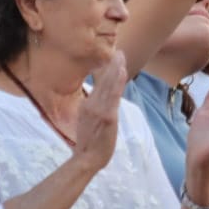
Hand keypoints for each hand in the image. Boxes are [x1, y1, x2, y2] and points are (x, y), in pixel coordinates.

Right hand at [73, 52, 127, 172]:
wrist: (86, 158)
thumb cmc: (89, 141)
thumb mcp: (86, 120)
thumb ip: (93, 107)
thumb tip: (99, 96)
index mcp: (87, 104)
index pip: (97, 82)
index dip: (104, 69)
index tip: (111, 56)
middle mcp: (92, 104)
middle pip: (103, 80)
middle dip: (111, 64)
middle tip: (119, 50)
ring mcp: (99, 109)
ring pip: (108, 84)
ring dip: (115, 69)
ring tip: (121, 55)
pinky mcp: (108, 116)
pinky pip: (113, 96)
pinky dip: (117, 82)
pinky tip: (121, 71)